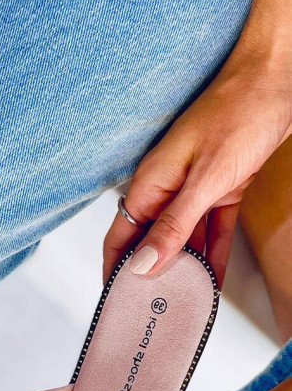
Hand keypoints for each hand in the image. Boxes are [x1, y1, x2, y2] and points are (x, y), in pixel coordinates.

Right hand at [103, 0, 291, 287]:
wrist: (276, 78)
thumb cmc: (239, 113)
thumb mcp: (205, 181)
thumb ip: (173, 227)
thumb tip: (143, 265)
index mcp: (149, 184)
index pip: (119, 239)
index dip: (115, 272)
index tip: (117, 303)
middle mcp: (165, 189)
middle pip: (150, 244)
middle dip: (150, 278)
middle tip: (154, 313)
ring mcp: (192, 189)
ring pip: (183, 241)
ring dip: (185, 271)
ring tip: (185, 305)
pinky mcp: (219, 189)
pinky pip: (211, 230)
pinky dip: (212, 255)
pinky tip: (213, 279)